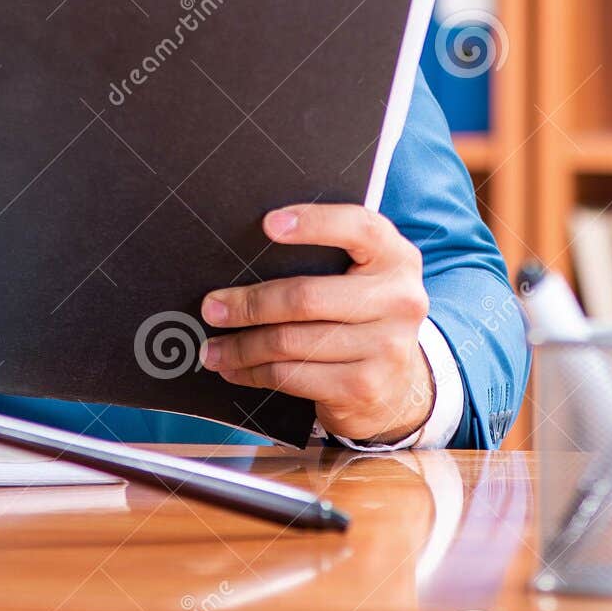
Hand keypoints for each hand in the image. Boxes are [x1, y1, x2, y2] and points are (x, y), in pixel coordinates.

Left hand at [198, 202, 434, 444]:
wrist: (400, 384)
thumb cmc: (358, 313)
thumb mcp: (357, 278)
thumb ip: (323, 258)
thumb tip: (241, 256)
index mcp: (396, 257)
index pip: (359, 228)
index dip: (313, 223)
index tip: (267, 224)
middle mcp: (400, 300)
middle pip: (307, 297)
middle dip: (249, 303)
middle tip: (211, 307)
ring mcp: (387, 348)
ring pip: (291, 342)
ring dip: (242, 346)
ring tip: (213, 347)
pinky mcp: (364, 387)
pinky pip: (293, 376)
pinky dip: (255, 373)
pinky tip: (235, 369)